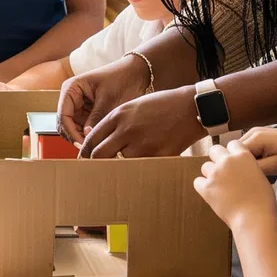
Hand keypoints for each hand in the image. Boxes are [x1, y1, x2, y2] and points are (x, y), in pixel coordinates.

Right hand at [57, 54, 153, 142]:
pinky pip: (84, 127)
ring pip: (74, 128)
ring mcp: (80, 105)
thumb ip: (95, 119)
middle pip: (66, 125)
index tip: (83, 145)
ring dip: (82, 137)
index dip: (71, 133)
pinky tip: (100, 140)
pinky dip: (90, 134)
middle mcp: (72, 98)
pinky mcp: (89, 111)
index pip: (63, 116)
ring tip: (97, 145)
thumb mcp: (108, 100)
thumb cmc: (122, 79)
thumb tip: (86, 139)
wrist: (137, 72)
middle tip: (91, 149)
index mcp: (71, 89)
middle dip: (75, 137)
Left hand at [77, 86, 202, 159]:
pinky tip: (139, 168)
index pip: (92, 139)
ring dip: (118, 167)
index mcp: (118, 115)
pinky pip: (139, 168)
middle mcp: (126, 129)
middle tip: (93, 171)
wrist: (191, 107)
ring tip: (119, 169)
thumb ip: (115, 122)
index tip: (85, 160)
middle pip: (99, 155)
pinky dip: (136, 169)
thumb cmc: (162, 105)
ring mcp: (142, 144)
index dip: (85, 152)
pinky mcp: (157, 155)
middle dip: (94, 164)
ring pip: (118, 164)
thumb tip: (98, 141)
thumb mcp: (133, 106)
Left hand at [194, 140, 276, 230]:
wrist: (254, 218)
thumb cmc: (262, 201)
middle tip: (223, 172)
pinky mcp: (206, 187)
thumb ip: (248, 167)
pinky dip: (203, 187)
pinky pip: (197, 182)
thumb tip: (241, 168)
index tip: (233, 160)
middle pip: (214, 150)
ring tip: (220, 186)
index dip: (232, 152)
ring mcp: (215, 174)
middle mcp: (227, 161)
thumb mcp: (260, 176)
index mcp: (243, 156)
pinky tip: (212, 193)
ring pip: (205, 166)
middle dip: (217, 159)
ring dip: (211, 174)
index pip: (232, 143)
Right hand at [235, 126, 276, 178]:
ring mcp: (257, 132)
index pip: (234, 155)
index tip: (249, 178)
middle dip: (244, 165)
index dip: (239, 169)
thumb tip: (237, 173)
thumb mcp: (274, 167)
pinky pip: (250, 149)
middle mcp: (253, 131)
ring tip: (264, 171)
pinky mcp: (261, 135)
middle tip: (258, 176)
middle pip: (237, 152)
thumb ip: (253, 169)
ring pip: (243, 152)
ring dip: (250, 162)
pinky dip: (255, 158)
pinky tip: (266, 165)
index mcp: (255, 137)